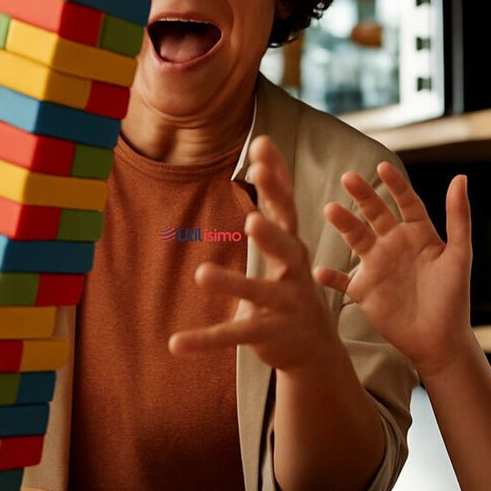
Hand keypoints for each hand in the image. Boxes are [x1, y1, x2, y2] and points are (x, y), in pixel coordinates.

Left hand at [168, 135, 343, 373]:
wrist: (315, 347)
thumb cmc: (291, 282)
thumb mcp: (285, 241)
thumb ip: (273, 198)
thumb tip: (266, 142)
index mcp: (293, 246)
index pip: (286, 207)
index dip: (277, 180)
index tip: (264, 148)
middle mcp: (294, 272)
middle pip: (285, 248)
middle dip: (270, 235)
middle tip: (253, 219)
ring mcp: (283, 305)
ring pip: (258, 292)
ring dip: (232, 284)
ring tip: (201, 274)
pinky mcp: (266, 333)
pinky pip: (233, 334)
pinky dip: (204, 339)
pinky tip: (175, 342)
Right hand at [313, 162, 473, 378]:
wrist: (440, 340)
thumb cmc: (453, 297)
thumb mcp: (459, 254)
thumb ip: (458, 217)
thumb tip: (460, 177)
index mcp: (419, 234)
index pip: (406, 202)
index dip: (395, 185)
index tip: (382, 167)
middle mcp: (394, 245)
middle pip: (375, 214)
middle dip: (362, 196)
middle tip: (348, 178)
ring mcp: (377, 266)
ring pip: (355, 238)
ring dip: (343, 224)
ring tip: (330, 209)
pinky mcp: (364, 291)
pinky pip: (342, 280)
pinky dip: (329, 276)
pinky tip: (317, 270)